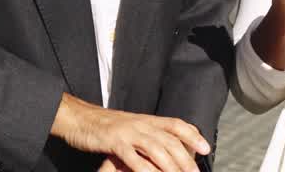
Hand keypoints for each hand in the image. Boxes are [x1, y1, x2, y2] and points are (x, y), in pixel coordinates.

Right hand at [51, 93, 207, 171]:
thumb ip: (147, 134)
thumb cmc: (105, 125)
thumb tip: (165, 144)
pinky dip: (144, 169)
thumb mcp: (131, 126)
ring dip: (171, 165)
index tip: (205, 147)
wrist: (79, 118)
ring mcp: (128, 132)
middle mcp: (141, 124)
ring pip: (156, 148)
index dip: (192, 135)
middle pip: (170, 140)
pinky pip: (133, 158)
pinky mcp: (114, 142)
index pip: (176, 124)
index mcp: (146, 119)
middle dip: (185, 157)